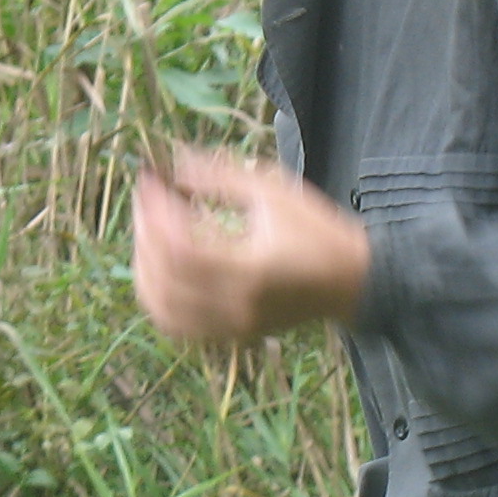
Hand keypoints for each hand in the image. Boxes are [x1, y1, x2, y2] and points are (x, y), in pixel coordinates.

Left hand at [131, 147, 369, 343]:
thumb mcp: (274, 191)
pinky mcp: (232, 334)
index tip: (149, 182)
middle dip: (143, 235)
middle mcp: (237, 305)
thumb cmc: (319, 231)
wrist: (354, 281)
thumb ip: (220, 177)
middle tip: (144, 201)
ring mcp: (232, 326)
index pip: (180, 248)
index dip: (155, 214)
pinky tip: (158, 269)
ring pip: (162, 309)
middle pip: (164, 279)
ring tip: (147, 233)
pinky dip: (158, 298)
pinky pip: (178, 325)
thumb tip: (173, 162)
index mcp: (250, 270)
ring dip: (144, 269)